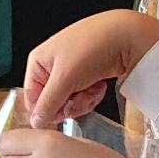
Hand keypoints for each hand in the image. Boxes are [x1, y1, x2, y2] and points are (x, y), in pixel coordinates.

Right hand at [21, 10, 158, 128]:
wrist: (126, 37)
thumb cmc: (92, 46)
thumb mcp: (65, 80)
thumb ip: (48, 104)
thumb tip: (36, 121)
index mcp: (39, 62)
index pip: (32, 98)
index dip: (45, 112)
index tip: (57, 119)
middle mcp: (53, 65)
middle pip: (53, 101)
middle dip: (69, 104)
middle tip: (78, 99)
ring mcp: (71, 70)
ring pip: (70, 100)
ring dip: (83, 100)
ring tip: (91, 90)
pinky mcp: (87, 74)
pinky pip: (84, 95)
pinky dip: (93, 94)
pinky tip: (99, 85)